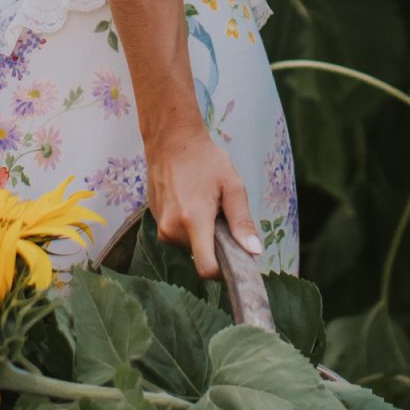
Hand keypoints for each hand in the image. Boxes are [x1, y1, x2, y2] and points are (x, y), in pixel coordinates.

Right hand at [145, 119, 261, 278]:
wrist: (170, 139)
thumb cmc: (205, 160)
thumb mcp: (232, 186)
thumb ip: (243, 222)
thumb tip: (255, 252)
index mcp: (193, 221)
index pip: (206, 268)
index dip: (223, 270)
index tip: (234, 258)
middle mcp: (172, 228)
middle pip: (199, 255)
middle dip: (214, 242)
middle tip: (220, 213)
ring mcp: (160, 225)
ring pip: (188, 245)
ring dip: (200, 232)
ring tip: (204, 203)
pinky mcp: (155, 220)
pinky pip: (177, 233)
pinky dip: (187, 225)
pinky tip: (190, 200)